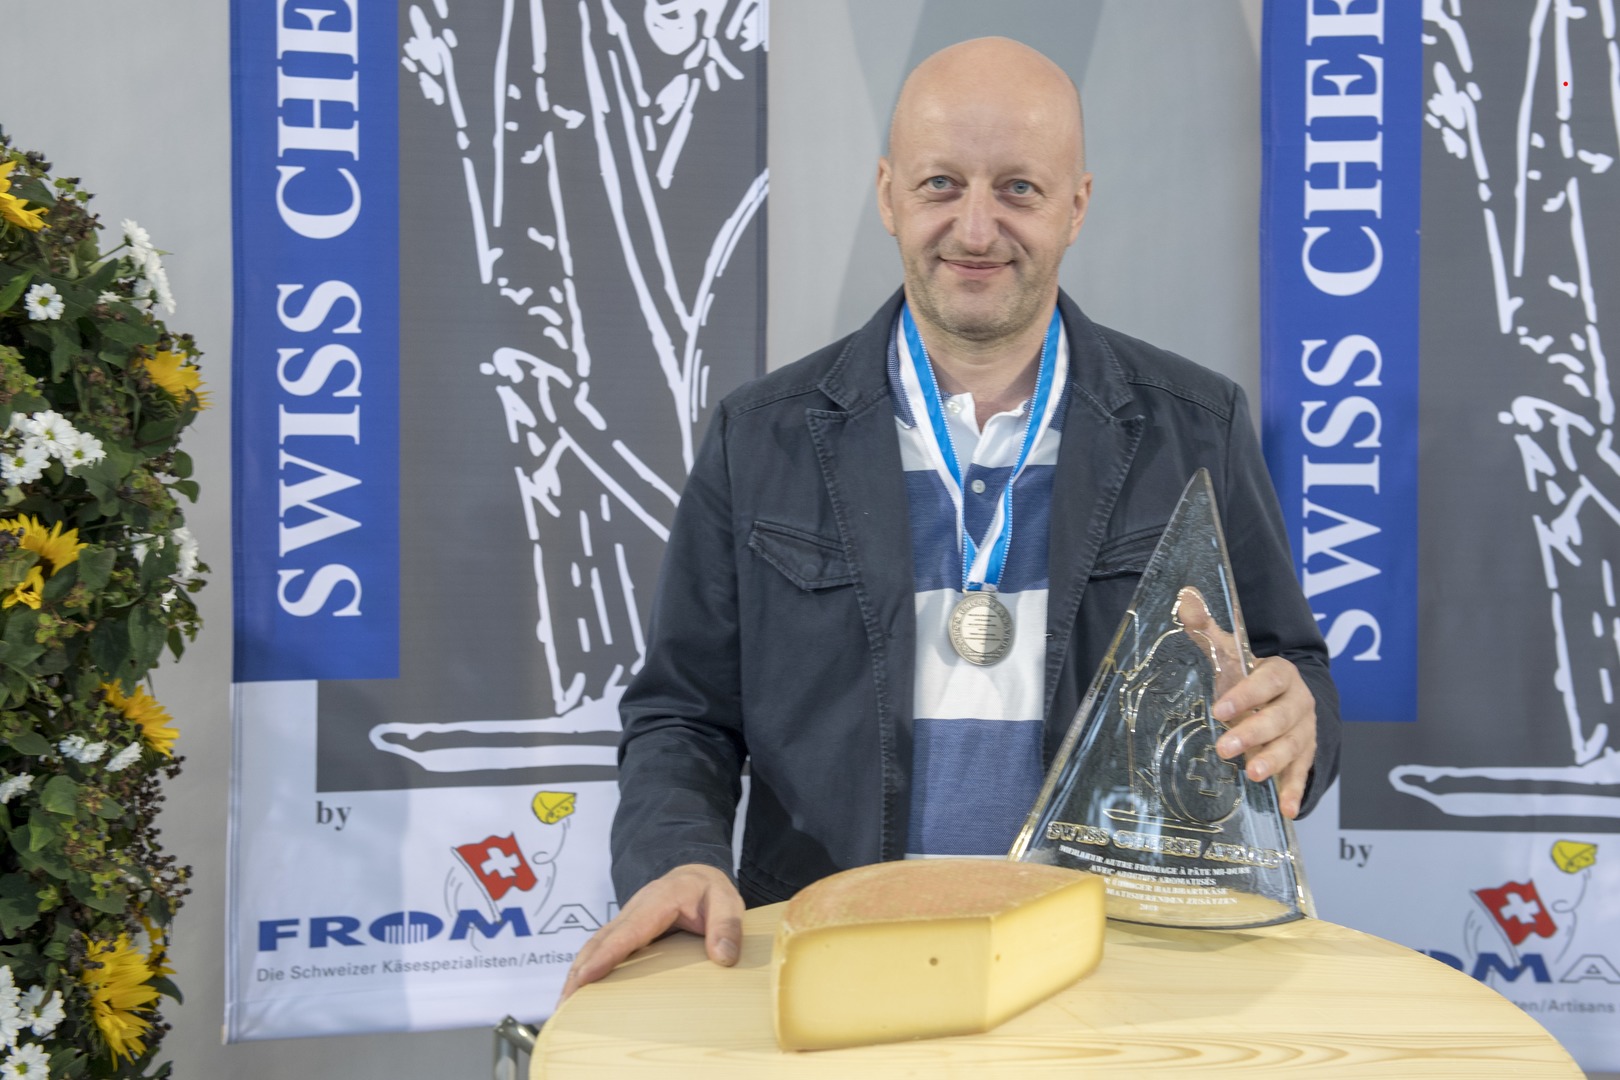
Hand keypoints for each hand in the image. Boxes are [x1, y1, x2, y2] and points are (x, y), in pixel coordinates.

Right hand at [557, 863, 743, 1004]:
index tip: (585, 977)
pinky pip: (601, 949)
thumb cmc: (709, 891)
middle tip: (564, 1005)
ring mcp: (625, 920)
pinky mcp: (623, 931)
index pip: (628, 931)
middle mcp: (634, 909)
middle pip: (600, 940)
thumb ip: (727, 927)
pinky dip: (586, 969)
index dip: (606, 955)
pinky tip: (580, 991)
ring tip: (564, 1006)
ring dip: (577, 973)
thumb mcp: (727, 902)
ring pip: (595, 946)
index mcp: (658, 901)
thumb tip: (723, 957)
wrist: (697, 876)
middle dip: (579, 971)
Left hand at [1176, 588, 1318, 818]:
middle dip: (1254, 732)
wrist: (1289, 697)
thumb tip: (1184, 596)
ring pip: (1293, 746)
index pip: (1267, 681)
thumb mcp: (1229, 653)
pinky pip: (1303, 774)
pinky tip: (1287, 809)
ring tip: (1251, 773)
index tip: (1219, 709)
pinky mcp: (1305, 757)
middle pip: (1281, 718)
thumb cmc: (1250, 676)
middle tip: (1224, 747)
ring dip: (1273, 761)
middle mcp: (1298, 703)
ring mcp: (1304, 731)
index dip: (1247, 695)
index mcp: (1280, 674)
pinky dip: (1296, 791)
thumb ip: (1206, 629)